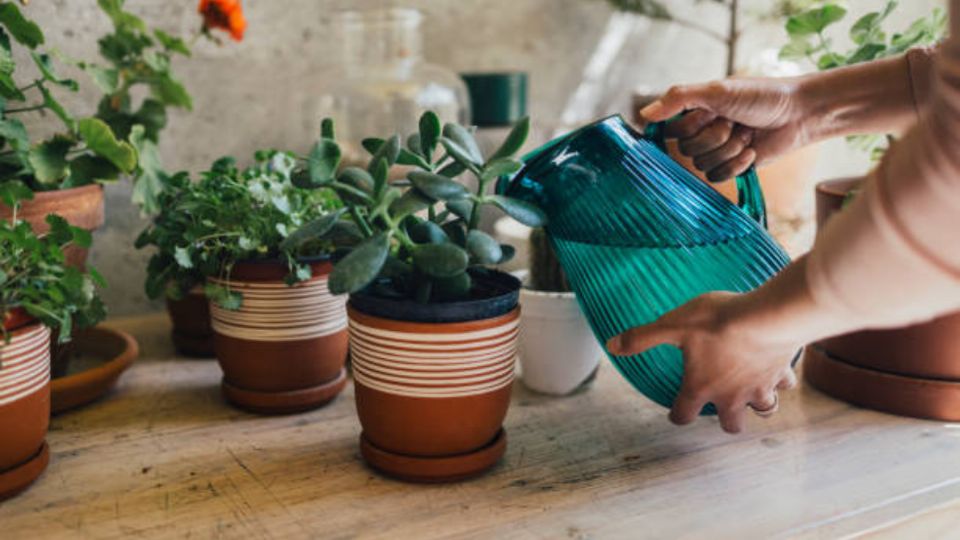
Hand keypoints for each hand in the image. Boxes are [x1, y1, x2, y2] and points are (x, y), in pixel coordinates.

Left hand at [606, 291, 800, 433]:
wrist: (767, 316)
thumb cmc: (717, 322)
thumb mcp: (672, 325)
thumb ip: (642, 338)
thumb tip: (612, 346)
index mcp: (701, 387)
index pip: (684, 415)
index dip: (677, 415)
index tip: (677, 413)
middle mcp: (732, 395)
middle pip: (731, 425)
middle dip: (726, 420)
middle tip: (721, 408)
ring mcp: (760, 387)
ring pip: (763, 410)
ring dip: (757, 405)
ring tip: (751, 394)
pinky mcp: (782, 372)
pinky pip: (785, 384)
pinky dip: (781, 380)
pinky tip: (777, 368)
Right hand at [641, 78, 811, 181]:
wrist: (798, 114)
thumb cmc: (761, 95)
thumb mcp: (717, 90)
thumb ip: (678, 98)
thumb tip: (643, 115)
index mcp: (693, 111)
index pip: (669, 130)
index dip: (688, 127)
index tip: (704, 116)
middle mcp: (701, 130)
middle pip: (687, 150)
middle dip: (714, 136)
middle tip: (734, 121)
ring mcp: (716, 150)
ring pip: (703, 165)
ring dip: (729, 149)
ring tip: (747, 133)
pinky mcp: (732, 166)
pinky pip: (718, 177)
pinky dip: (736, 165)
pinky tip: (752, 151)